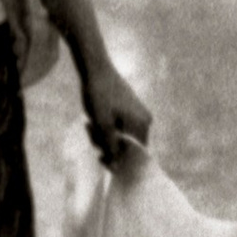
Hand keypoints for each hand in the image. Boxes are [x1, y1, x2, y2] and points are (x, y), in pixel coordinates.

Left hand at [81, 56, 152, 170]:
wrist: (95, 68)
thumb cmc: (98, 96)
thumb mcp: (102, 125)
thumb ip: (111, 147)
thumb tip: (117, 167)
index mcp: (143, 125)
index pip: (135, 154)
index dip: (117, 159)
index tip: (99, 155)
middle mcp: (146, 120)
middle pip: (128, 146)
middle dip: (108, 145)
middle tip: (92, 132)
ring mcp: (139, 113)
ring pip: (122, 136)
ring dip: (105, 136)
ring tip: (91, 124)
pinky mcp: (131, 109)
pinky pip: (120, 127)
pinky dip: (107, 127)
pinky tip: (94, 120)